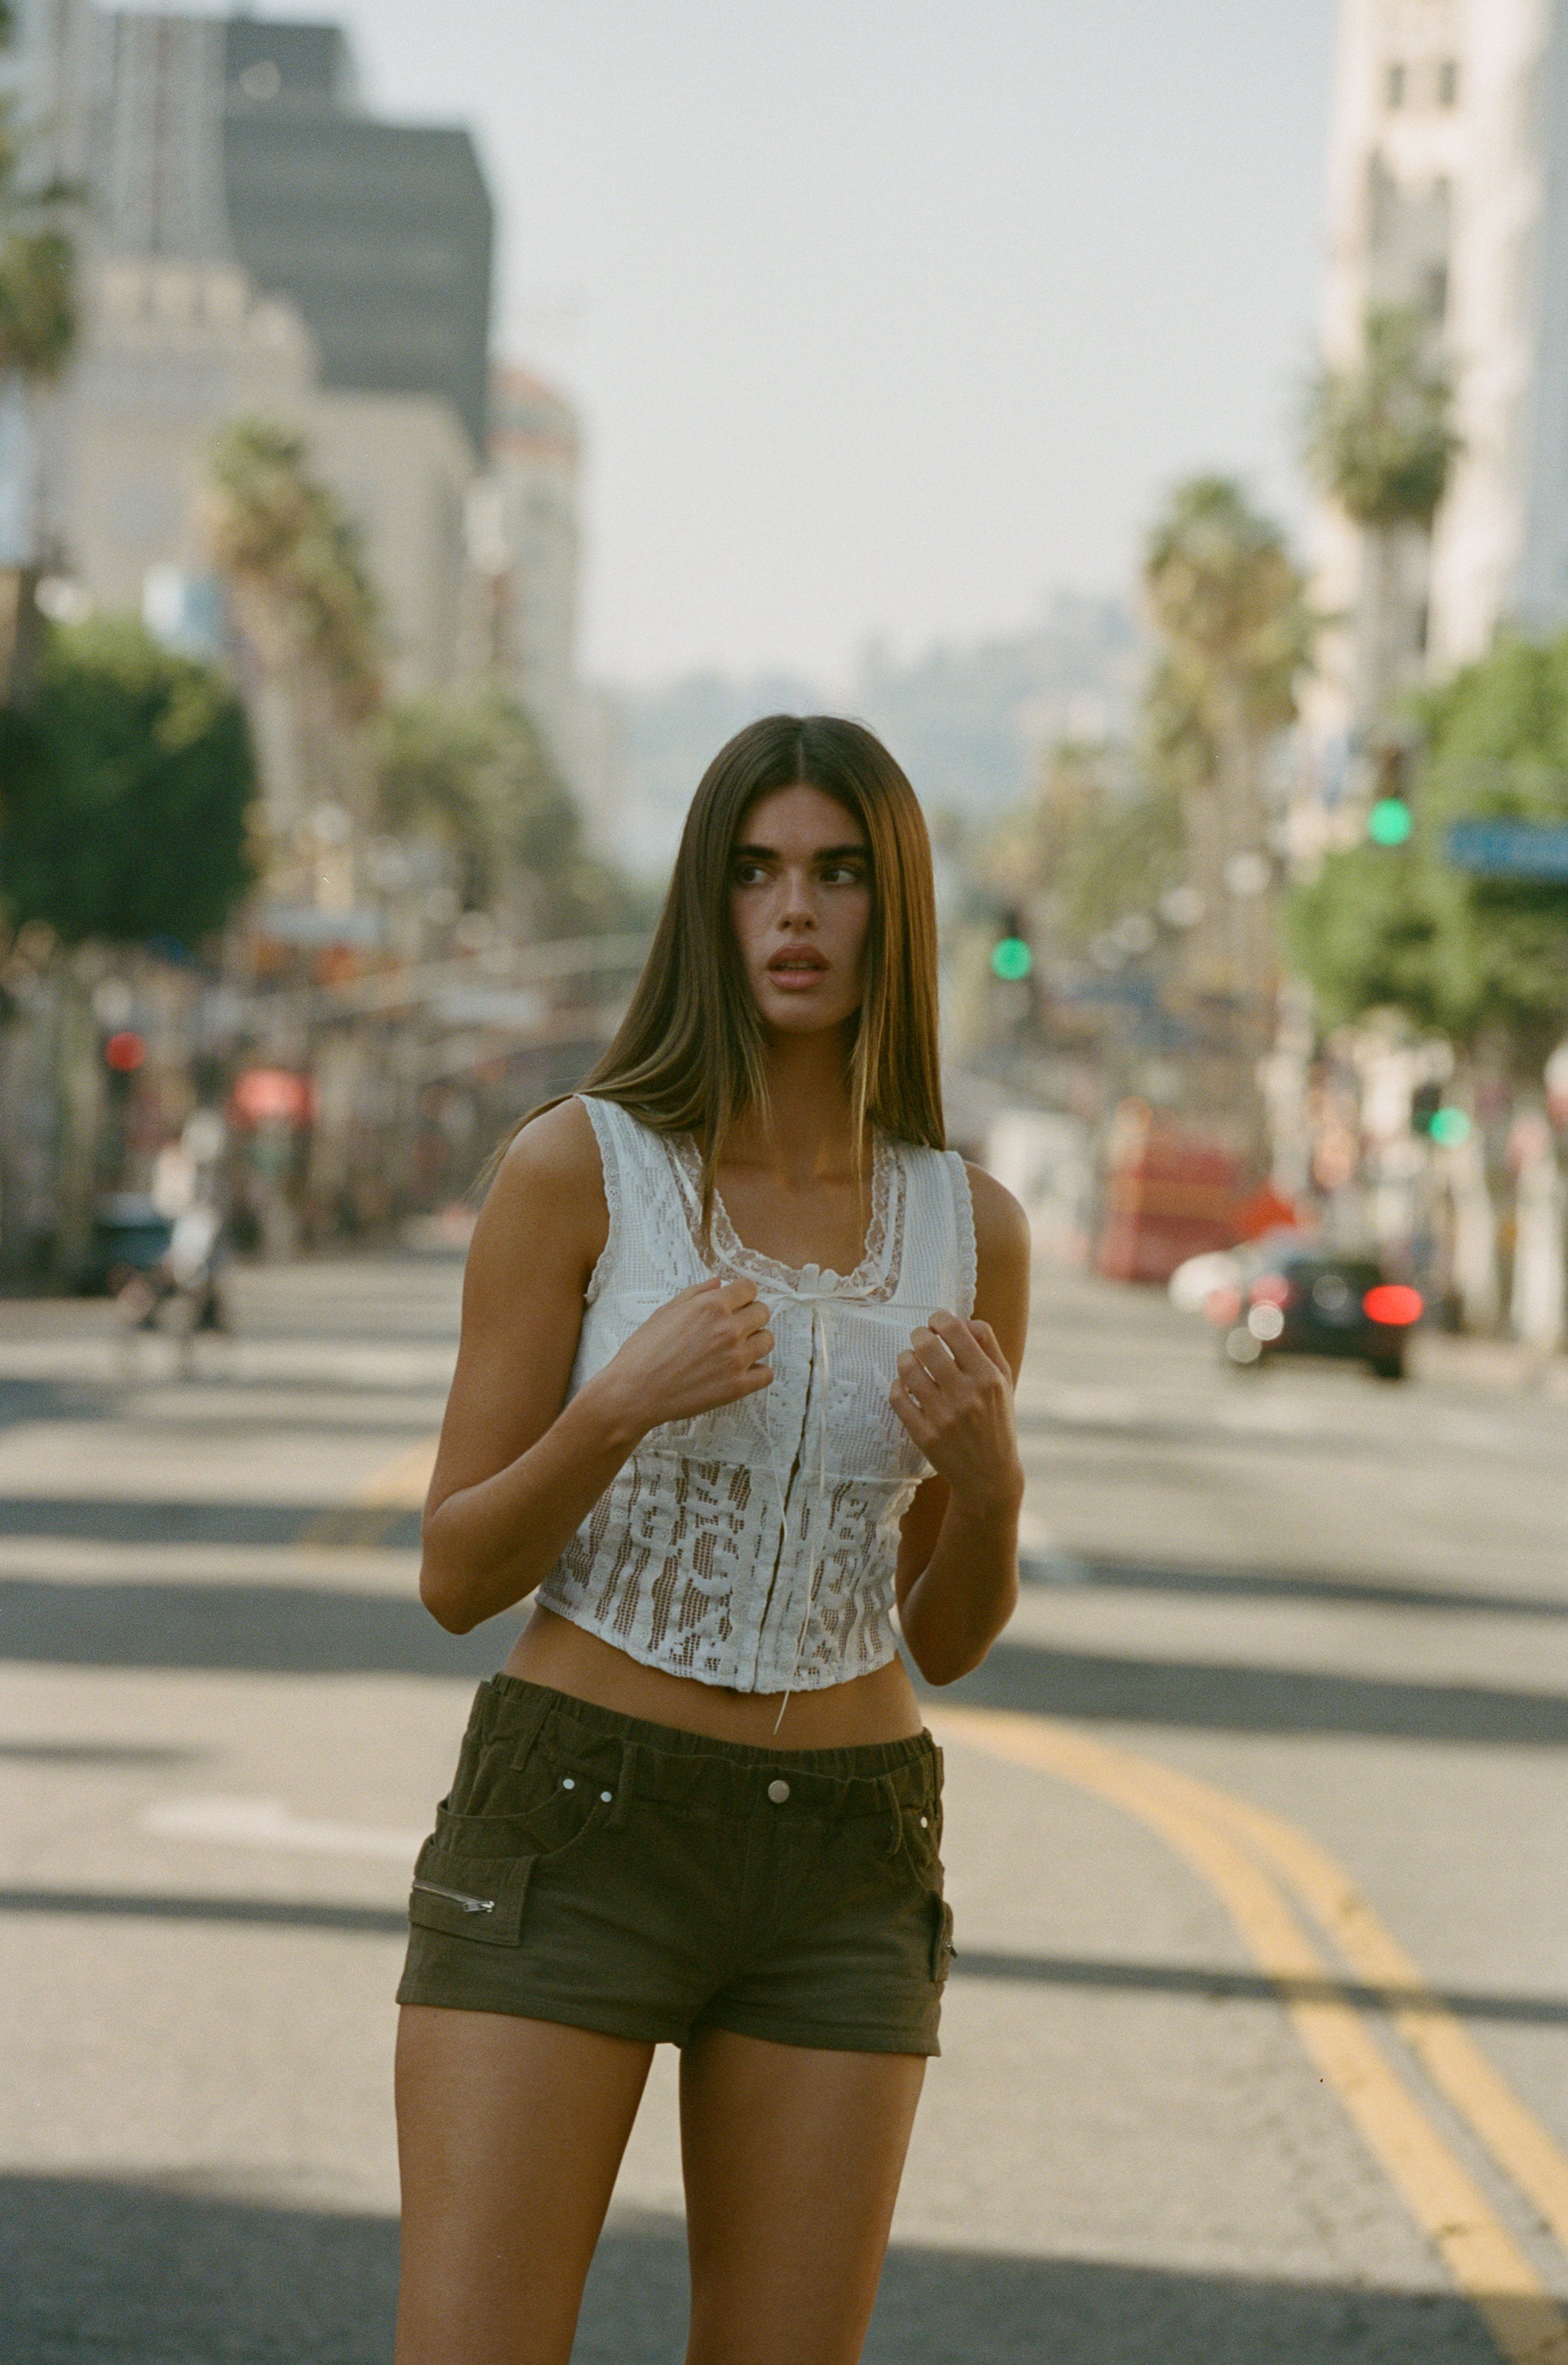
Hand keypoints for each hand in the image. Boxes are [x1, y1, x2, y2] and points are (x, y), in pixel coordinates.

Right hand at [591, 1277, 772, 1438]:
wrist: (634, 1392)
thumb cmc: (643, 1352)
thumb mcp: (665, 1312)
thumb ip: (696, 1294)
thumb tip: (718, 1283)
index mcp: (711, 1306)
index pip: (749, 1288)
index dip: (742, 1295)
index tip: (735, 1304)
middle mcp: (728, 1328)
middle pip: (762, 1312)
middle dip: (750, 1316)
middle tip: (733, 1328)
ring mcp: (736, 1358)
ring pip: (768, 1340)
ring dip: (755, 1342)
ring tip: (736, 1351)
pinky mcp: (738, 1386)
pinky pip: (767, 1373)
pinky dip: (757, 1372)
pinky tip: (740, 1372)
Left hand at [890, 1309, 1021, 1514]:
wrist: (989, 1474)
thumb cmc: (996, 1420)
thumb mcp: (1004, 1381)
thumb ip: (987, 1345)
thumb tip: (960, 1319)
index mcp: (989, 1377)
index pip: (955, 1330)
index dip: (939, 1319)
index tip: (936, 1323)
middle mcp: (966, 1395)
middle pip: (927, 1345)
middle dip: (919, 1335)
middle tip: (920, 1340)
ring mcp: (943, 1416)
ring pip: (908, 1369)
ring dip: (905, 1358)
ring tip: (911, 1361)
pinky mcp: (924, 1434)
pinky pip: (898, 1398)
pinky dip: (898, 1386)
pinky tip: (905, 1386)